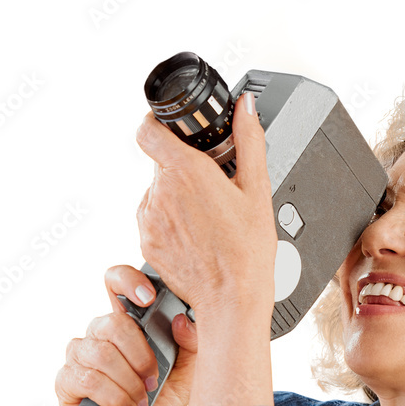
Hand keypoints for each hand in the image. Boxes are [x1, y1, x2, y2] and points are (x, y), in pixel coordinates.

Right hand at [56, 265, 197, 405]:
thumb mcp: (185, 379)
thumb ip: (192, 349)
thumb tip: (183, 320)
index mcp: (128, 325)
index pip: (117, 283)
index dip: (128, 281)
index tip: (149, 299)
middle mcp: (100, 334)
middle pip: (114, 323)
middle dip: (140, 356)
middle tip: (153, 381)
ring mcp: (79, 355)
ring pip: (102, 353)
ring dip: (128, 382)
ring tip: (141, 403)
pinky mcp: (66, 380)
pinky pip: (87, 379)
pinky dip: (113, 397)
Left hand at [134, 92, 276, 325]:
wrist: (232, 298)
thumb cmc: (247, 251)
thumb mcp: (258, 189)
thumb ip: (249, 140)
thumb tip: (244, 107)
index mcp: (186, 171)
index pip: (147, 130)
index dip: (157, 126)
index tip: (170, 131)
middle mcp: (161, 192)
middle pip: (159, 164)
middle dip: (181, 169)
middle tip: (210, 188)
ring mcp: (150, 219)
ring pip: (156, 193)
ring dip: (175, 197)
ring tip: (206, 218)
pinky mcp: (146, 242)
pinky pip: (153, 220)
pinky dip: (170, 222)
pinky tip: (195, 236)